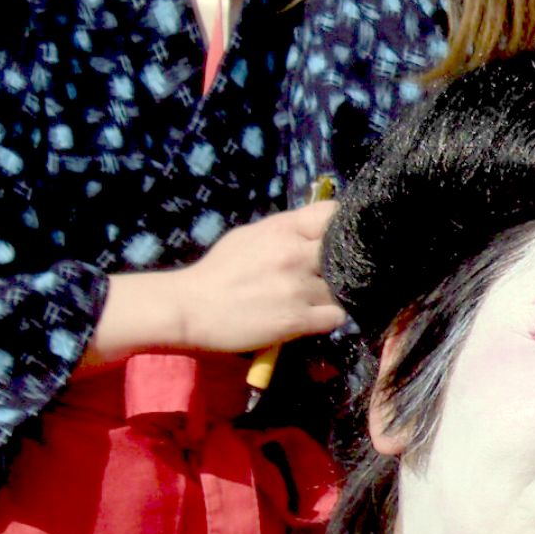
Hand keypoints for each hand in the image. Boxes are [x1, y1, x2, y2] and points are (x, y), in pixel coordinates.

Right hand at [168, 199, 344, 352]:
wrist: (189, 309)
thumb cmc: (219, 271)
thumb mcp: (250, 236)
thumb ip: (286, 231)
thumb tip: (316, 230)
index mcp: (282, 229)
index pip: (333, 214)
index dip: (341, 228)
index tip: (337, 241)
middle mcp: (294, 254)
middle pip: (344, 254)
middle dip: (340, 266)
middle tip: (328, 277)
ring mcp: (297, 287)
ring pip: (341, 289)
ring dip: (332, 296)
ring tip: (313, 302)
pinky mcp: (296, 319)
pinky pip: (336, 317)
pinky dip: (328, 319)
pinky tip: (313, 318)